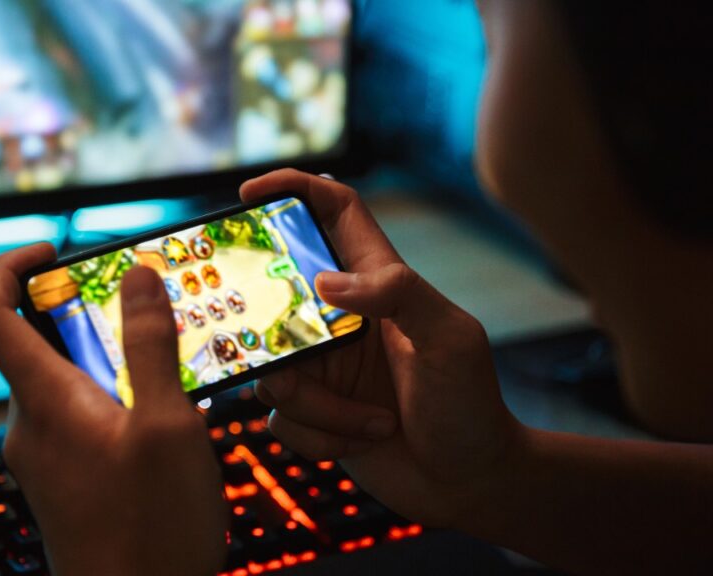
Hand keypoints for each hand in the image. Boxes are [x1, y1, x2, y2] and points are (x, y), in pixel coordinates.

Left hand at [0, 244, 226, 574]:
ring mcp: (44, 456)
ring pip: (62, 380)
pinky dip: (111, 395)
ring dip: (107, 357)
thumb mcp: (168, 425)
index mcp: (43, 400)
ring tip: (168, 361)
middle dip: (83, 311)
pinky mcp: (64, 480)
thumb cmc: (151, 530)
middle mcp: (30, 424)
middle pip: (32, 341)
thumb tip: (137, 277)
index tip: (53, 250)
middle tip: (140, 306)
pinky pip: (76, 415)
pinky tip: (162, 415)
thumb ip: (151, 346)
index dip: (9, 266)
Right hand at [241, 169, 524, 527]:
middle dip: (271, 329)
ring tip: (372, 422)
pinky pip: (280, 417)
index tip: (248, 191)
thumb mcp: (450, 338)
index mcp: (377, 282)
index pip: (332, 212)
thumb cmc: (471, 403)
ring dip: (317, 405)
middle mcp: (340, 317)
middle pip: (275, 296)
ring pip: (272, 368)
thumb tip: (325, 282)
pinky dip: (319, 435)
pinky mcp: (312, 410)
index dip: (292, 189)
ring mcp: (322, 364)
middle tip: (284, 353)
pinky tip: (364, 440)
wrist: (471, 481)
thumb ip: (399, 293)